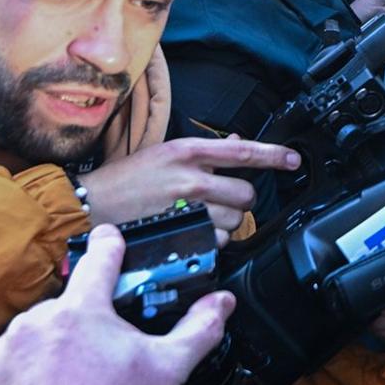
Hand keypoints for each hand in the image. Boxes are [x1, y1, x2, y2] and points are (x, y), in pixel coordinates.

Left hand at [0, 225, 233, 384]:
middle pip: (63, 311)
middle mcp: (34, 323)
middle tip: (95, 366)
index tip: (110, 242)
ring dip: (40, 355)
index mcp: (82, 312)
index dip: (110, 247)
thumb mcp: (167, 374)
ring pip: (24, 339)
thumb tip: (220, 303)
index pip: (99, 258)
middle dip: (78, 331)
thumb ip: (197, 330)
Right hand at [76, 136, 299, 232]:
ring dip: (225, 222)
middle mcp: (192, 178)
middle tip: (219, 200)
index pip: (243, 151)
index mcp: (188, 151)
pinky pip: (218, 242)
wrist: (91, 205)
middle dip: (239, 200)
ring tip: (199, 216)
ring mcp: (188, 209)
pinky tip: (192, 231)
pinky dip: (212, 241)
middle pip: (246, 194)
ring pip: (235, 222)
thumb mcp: (165, 152)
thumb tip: (237, 141)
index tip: (293, 159)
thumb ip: (204, 152)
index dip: (273, 155)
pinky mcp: (184, 235)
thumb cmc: (126, 179)